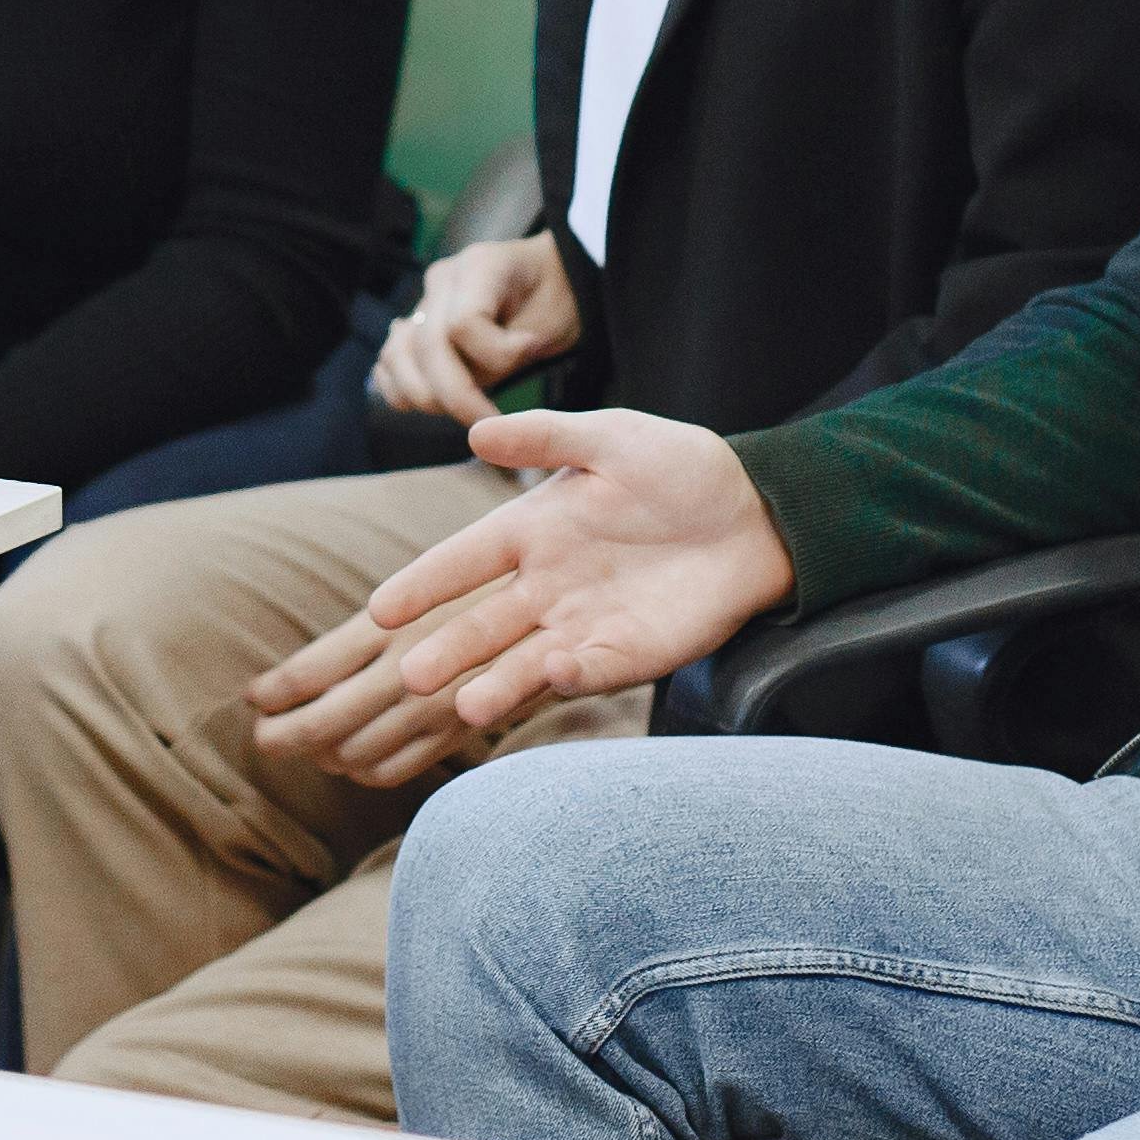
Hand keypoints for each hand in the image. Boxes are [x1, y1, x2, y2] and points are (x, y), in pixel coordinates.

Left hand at [245, 607, 501, 792]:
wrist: (560, 597)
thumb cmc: (477, 583)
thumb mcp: (413, 593)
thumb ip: (358, 637)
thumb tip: (289, 682)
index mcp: (387, 627)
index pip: (308, 673)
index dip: (273, 692)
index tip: (252, 697)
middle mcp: (407, 670)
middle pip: (323, 721)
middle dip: (282, 736)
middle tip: (261, 737)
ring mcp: (434, 707)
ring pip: (355, 751)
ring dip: (320, 754)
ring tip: (302, 746)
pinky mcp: (460, 732)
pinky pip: (396, 768)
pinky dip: (364, 770)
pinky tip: (353, 761)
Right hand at [358, 408, 790, 733]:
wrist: (758, 515)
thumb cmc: (681, 471)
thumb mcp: (612, 438)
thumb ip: (546, 437)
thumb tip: (477, 432)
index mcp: (532, 531)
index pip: (463, 561)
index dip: (424, 585)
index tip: (381, 612)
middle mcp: (546, 585)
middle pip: (482, 624)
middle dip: (446, 651)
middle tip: (410, 676)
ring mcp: (582, 625)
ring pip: (523, 661)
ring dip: (494, 685)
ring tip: (464, 707)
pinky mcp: (625, 655)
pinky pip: (588, 671)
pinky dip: (568, 677)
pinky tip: (552, 675)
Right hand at [372, 235, 577, 423]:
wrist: (552, 281)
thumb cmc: (556, 298)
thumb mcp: (552, 319)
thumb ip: (513, 349)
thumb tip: (479, 375)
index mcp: (479, 266)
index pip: (462, 323)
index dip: (495, 353)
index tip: (528, 353)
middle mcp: (442, 281)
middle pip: (426, 346)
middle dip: (457, 395)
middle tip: (491, 421)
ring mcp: (423, 302)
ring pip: (396, 357)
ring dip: (426, 396)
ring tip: (465, 410)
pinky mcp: (414, 326)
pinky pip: (389, 362)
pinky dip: (401, 388)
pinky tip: (433, 401)